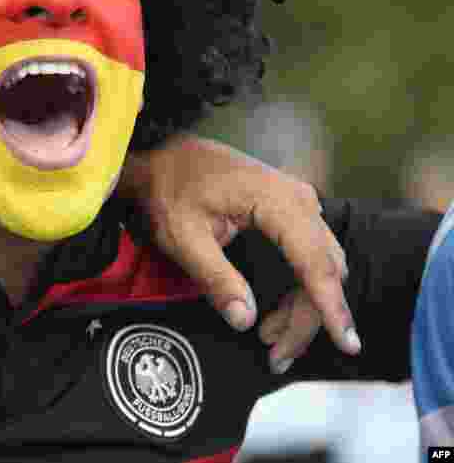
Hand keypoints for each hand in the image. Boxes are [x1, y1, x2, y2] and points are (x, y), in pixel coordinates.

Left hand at [119, 135, 360, 370]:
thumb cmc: (170, 190)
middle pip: (323, 269)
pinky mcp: (290, 212)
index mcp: (275, 199)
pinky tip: (275, 318)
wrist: (165, 156)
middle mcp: (297, 199)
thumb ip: (214, 277)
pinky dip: (298, 290)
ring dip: (303, 308)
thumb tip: (244, 319)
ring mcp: (297, 203)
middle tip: (276, 356)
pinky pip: (307, 257)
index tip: (346, 343)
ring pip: (319, 267)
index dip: (330, 306)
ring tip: (270, 342)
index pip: (314, 260)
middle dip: (307, 318)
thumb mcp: (182, 236)